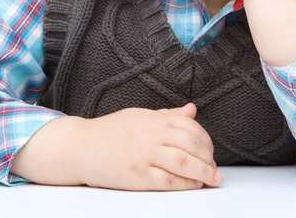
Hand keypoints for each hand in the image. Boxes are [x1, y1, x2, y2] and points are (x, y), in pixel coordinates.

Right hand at [77, 103, 220, 190]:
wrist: (80, 146)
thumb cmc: (110, 131)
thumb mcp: (140, 115)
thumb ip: (168, 114)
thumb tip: (192, 110)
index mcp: (154, 119)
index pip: (190, 126)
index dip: (206, 139)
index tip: (210, 150)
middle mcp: (152, 134)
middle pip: (191, 143)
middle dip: (208, 157)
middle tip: (215, 168)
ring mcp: (145, 155)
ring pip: (184, 162)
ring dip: (203, 172)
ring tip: (212, 179)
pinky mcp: (138, 175)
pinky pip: (168, 181)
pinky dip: (185, 184)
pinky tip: (194, 186)